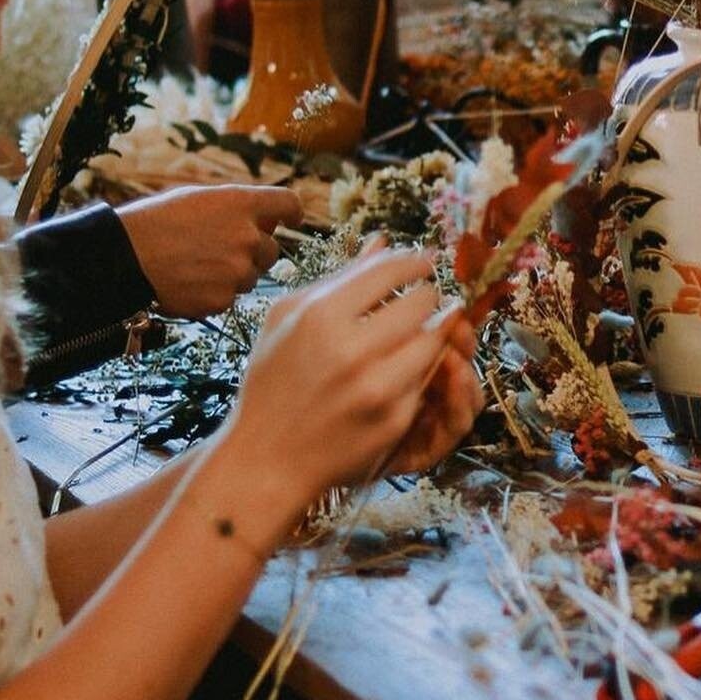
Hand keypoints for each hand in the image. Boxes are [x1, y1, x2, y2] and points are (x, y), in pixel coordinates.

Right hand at [116, 185, 302, 316]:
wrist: (125, 257)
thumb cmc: (157, 221)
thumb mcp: (200, 198)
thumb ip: (237, 208)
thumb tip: (263, 221)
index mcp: (243, 204)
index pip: (289, 204)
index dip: (292, 212)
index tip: (293, 219)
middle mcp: (248, 237)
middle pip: (272, 250)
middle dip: (254, 251)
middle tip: (221, 249)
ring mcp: (238, 271)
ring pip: (250, 277)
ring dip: (233, 273)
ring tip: (196, 265)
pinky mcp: (223, 299)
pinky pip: (229, 297)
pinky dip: (214, 293)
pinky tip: (189, 282)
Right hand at [228, 248, 476, 500]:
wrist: (266, 459)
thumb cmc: (271, 381)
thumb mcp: (287, 318)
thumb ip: (338, 277)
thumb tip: (382, 240)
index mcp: (320, 316)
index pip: (390, 270)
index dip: (414, 260)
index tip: (425, 260)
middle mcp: (351, 350)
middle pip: (422, 301)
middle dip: (428, 293)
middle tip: (425, 295)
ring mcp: (376, 387)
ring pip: (434, 338)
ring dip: (435, 328)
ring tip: (425, 325)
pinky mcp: (393, 419)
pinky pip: (428, 378)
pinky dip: (424, 367)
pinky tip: (410, 363)